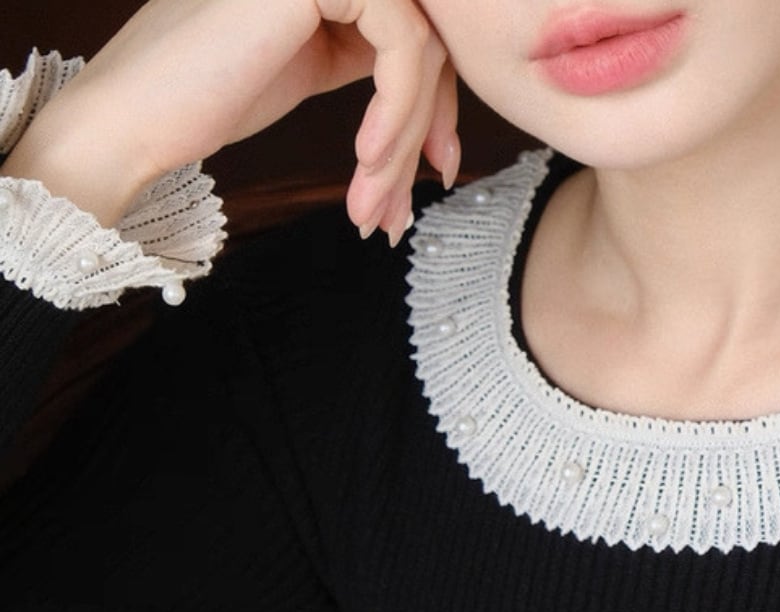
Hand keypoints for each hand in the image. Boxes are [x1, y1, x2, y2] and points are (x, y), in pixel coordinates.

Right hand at [2, 0, 459, 241]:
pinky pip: (402, 49)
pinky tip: (368, 160)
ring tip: (375, 205)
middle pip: (426, 44)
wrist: (135, 116)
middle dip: (428, 134)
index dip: (437, 107)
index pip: (415, 33)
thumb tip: (440, 100)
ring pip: (420, 54)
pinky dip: (398, 114)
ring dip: (404, 142)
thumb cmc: (204, 99)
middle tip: (404, 207)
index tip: (438, 167)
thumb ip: (366, 56)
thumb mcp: (307, 66)